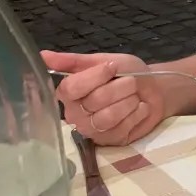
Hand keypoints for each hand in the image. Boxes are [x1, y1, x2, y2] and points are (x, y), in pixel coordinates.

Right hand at [41, 50, 166, 145]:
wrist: (153, 89)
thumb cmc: (126, 73)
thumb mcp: (102, 60)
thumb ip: (73, 61)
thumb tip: (42, 55)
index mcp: (69, 93)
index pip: (70, 88)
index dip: (94, 77)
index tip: (112, 67)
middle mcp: (76, 114)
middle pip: (93, 101)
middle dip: (118, 87)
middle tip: (131, 82)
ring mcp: (93, 130)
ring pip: (107, 117)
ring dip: (128, 101)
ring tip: (135, 95)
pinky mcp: (111, 140)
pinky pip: (122, 127)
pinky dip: (137, 113)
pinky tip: (140, 107)